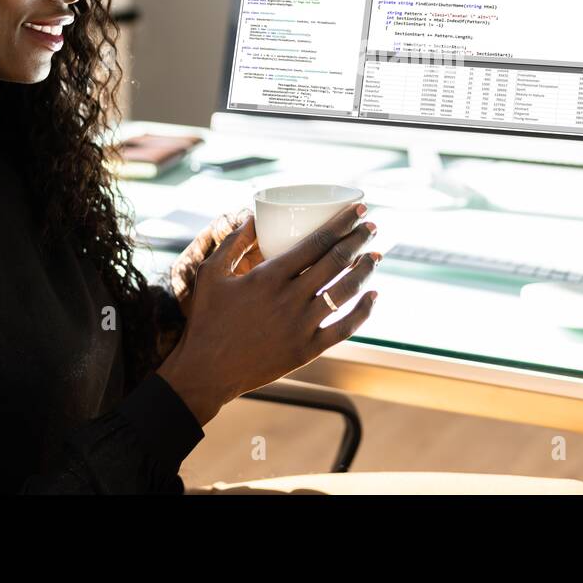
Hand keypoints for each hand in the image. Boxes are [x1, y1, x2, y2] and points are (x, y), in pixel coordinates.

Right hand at [156, 202, 379, 426]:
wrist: (206, 371)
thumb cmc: (207, 319)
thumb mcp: (210, 273)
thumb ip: (233, 242)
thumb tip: (255, 217)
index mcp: (268, 276)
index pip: (317, 241)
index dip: (343, 223)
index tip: (358, 210)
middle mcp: (289, 298)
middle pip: (336, 261)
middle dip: (359, 239)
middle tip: (372, 226)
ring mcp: (300, 326)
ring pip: (345, 291)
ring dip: (365, 270)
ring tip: (375, 256)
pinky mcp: (307, 350)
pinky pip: (345, 328)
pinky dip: (363, 311)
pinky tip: (372, 296)